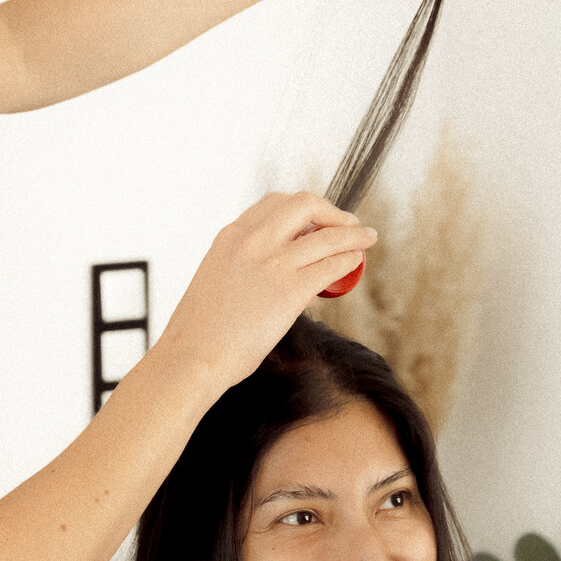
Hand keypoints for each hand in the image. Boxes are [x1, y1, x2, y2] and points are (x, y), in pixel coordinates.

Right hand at [150, 191, 376, 403]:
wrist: (192, 356)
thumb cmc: (202, 332)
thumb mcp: (218, 282)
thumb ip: (245, 270)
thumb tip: (278, 280)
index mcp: (230, 236)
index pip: (273, 204)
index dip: (303, 209)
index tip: (316, 221)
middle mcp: (252, 241)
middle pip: (303, 204)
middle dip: (331, 211)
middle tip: (347, 225)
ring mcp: (272, 264)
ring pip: (327, 236)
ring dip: (353, 236)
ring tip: (367, 240)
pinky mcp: (289, 291)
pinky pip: (330, 266)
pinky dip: (348, 261)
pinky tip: (355, 263)